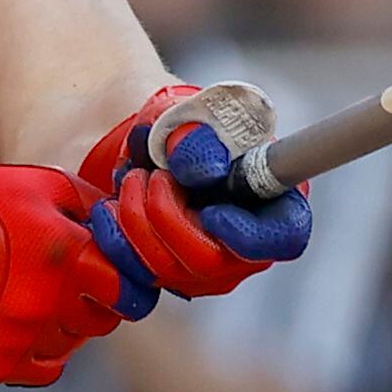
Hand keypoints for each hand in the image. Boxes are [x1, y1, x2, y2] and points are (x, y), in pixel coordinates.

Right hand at [0, 157, 123, 385]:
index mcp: (62, 254)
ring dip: (65, 321)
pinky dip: (41, 347)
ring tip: (32, 290)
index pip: (129, 288)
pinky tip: (19, 317)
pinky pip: (45, 367)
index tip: (117, 272)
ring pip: (73, 342)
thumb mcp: (39, 184)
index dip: (128, 279)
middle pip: (104, 319)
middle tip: (69, 277)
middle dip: (95, 298)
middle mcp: (45, 302)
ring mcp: (18, 337)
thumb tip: (127, 226)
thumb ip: (93, 207)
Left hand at [80, 84, 310, 319]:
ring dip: (137, 219)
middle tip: (153, 176)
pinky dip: (115, 239)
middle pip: (212, 262)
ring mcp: (205, 267)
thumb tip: (202, 168)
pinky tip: (108, 207)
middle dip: (168, 216)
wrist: (142, 137)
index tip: (211, 212)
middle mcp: (245, 244)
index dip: (249, 236)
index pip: (283, 237)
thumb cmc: (182, 122)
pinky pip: (135, 276)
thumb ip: (198, 136)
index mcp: (273, 200)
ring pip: (168, 271)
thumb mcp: (191, 115)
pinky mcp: (166, 275)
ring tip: (133, 177)